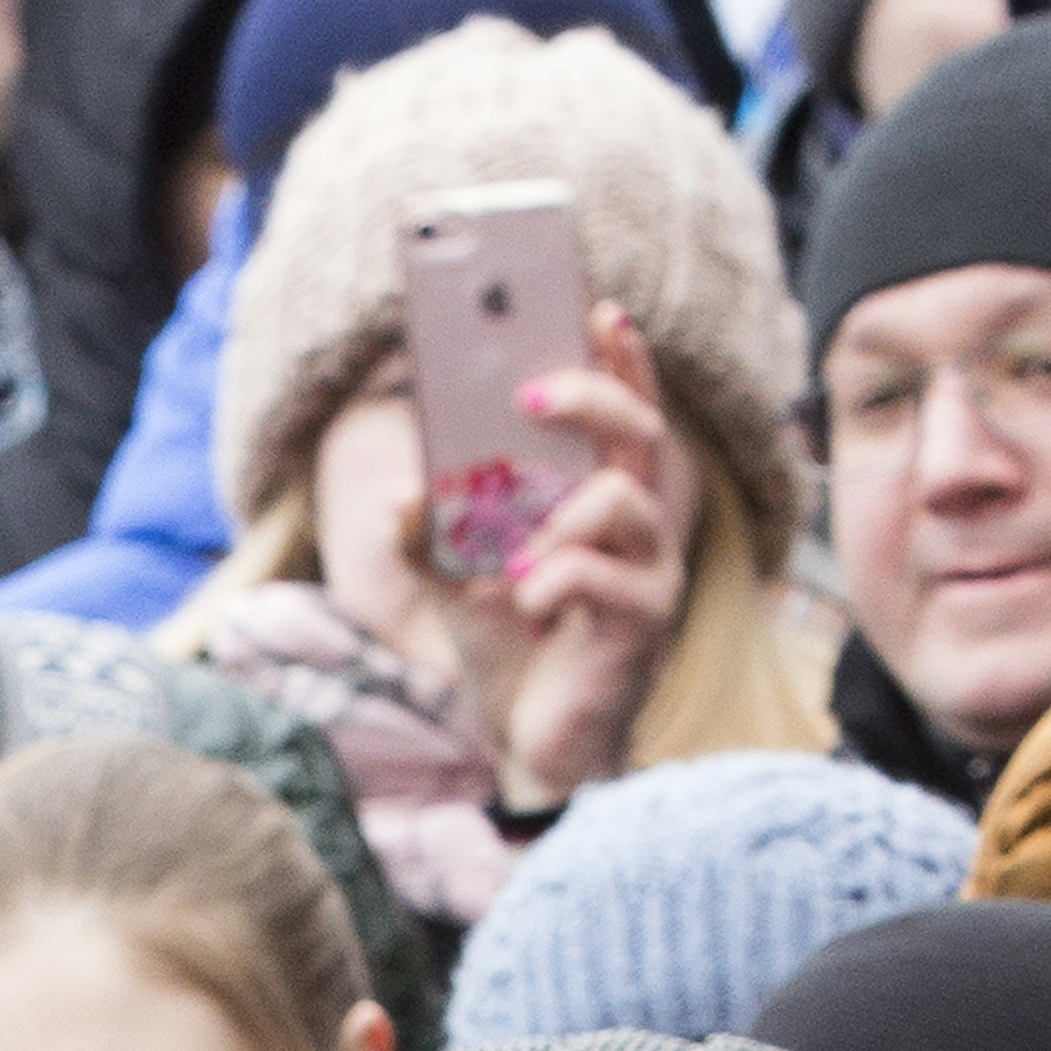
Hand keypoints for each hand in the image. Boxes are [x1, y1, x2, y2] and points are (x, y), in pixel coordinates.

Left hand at [444, 309, 688, 807]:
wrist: (532, 743)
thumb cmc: (511, 651)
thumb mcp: (455, 585)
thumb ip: (432, 538)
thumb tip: (403, 495)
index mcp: (601, 504)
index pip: (626, 415)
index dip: (622, 361)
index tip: (598, 307)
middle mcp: (638, 529)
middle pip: (641, 435)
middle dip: (593, 397)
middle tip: (530, 391)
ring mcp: (648, 574)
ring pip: (625, 502)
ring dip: (561, 516)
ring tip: (513, 557)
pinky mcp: (641, 625)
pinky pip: (607, 580)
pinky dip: (557, 581)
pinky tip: (524, 602)